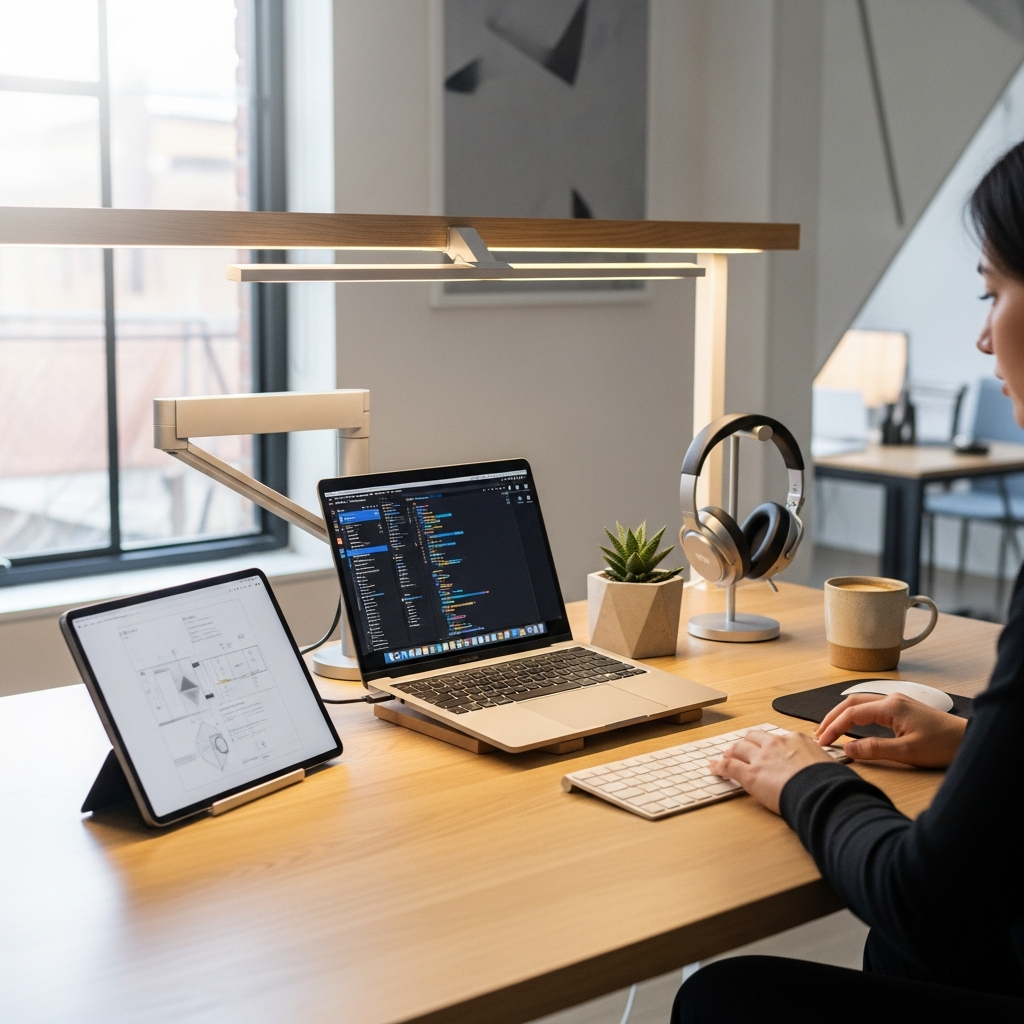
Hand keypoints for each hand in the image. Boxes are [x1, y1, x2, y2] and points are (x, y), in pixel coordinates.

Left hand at [709, 730, 832, 814]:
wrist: (822, 793)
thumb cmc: (831, 783)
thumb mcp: (829, 766)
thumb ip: (821, 765)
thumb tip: (831, 774)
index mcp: (796, 740)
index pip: (778, 738)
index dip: (770, 745)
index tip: (769, 749)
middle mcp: (776, 744)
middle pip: (754, 738)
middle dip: (747, 742)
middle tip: (741, 748)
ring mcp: (761, 758)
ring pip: (739, 748)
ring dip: (731, 752)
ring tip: (725, 756)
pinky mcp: (750, 774)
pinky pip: (728, 766)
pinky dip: (718, 766)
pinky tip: (713, 768)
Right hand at [816, 693, 966, 767]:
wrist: (968, 740)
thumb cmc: (942, 745)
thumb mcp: (907, 752)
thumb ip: (874, 749)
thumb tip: (848, 748)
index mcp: (890, 706)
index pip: (851, 713)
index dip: (833, 727)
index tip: (822, 741)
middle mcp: (891, 699)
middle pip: (851, 702)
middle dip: (832, 717)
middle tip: (819, 733)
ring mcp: (897, 702)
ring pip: (860, 703)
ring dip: (842, 714)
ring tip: (830, 729)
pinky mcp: (902, 708)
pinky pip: (871, 707)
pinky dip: (855, 715)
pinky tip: (852, 724)